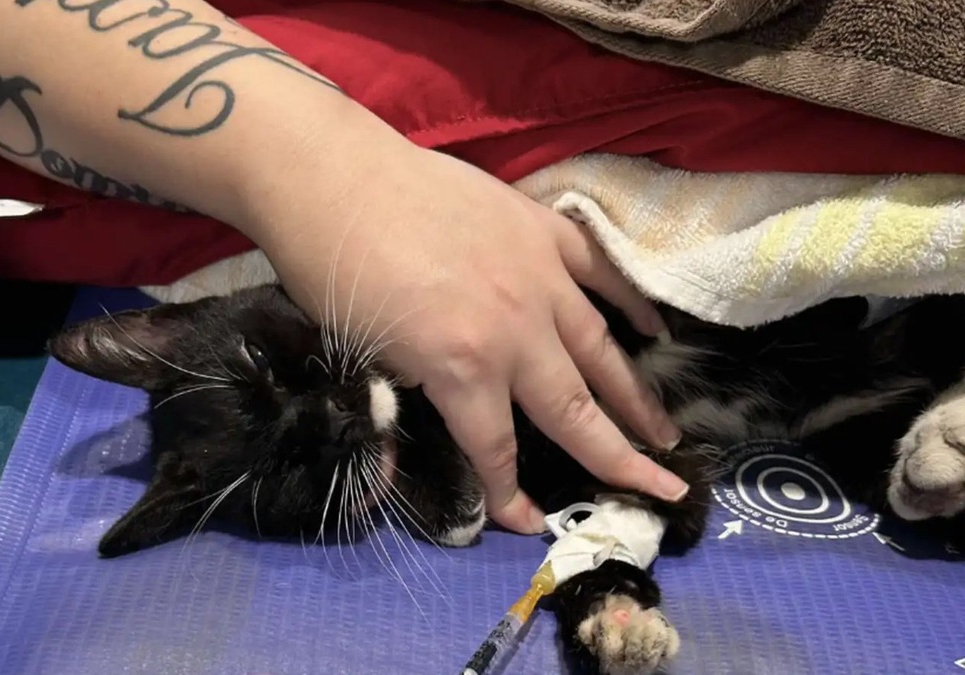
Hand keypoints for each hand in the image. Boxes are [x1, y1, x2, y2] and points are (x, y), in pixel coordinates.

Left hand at [254, 143, 687, 534]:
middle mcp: (515, 331)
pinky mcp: (543, 230)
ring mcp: (538, 276)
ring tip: (665, 431)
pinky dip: (630, 305)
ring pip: (600, 348)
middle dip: (620, 456)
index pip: (498, 448)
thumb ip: (406, 402)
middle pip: (574, 409)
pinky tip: (654, 332)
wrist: (336, 176)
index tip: (529, 522)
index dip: (510, 493)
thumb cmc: (332, 270)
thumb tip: (421, 442)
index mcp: (462, 369)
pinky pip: (600, 275)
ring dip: (634, 396)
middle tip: (664, 488)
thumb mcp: (362, 355)